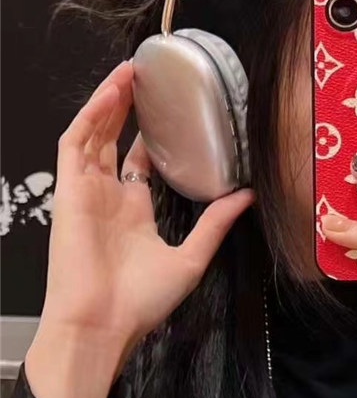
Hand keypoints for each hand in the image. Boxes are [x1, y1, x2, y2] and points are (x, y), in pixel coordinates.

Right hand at [37, 58, 254, 369]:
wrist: (103, 326)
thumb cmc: (141, 302)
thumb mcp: (191, 256)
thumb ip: (216, 222)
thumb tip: (247, 194)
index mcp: (134, 212)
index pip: (141, 162)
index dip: (154, 135)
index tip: (175, 110)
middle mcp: (109, 197)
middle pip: (116, 140)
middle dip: (130, 108)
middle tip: (151, 78)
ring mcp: (86, 191)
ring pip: (94, 134)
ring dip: (110, 102)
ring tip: (132, 71)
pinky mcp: (68, 190)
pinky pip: (76, 143)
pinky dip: (92, 115)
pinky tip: (112, 92)